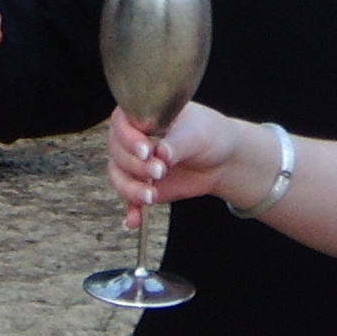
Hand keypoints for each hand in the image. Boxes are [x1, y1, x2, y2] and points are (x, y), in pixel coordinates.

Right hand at [104, 102, 245, 227]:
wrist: (220, 160)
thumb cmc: (207, 134)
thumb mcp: (196, 134)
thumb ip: (176, 143)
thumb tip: (161, 154)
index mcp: (142, 114)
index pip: (122, 123)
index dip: (129, 138)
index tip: (147, 151)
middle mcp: (132, 137)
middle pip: (116, 152)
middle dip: (135, 166)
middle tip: (160, 171)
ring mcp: (133, 162)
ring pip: (118, 176)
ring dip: (130, 189)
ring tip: (151, 197)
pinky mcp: (140, 184)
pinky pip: (128, 198)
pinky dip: (130, 209)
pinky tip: (133, 220)